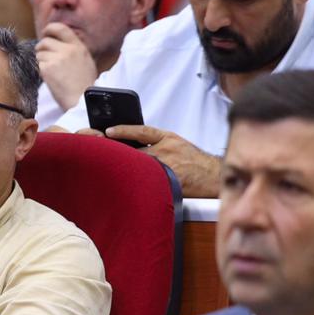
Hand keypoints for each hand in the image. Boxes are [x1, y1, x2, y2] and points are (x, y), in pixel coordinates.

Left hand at [34, 22, 98, 109]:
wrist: (82, 100)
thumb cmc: (86, 84)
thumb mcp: (86, 61)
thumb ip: (74, 50)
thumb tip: (59, 44)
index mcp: (78, 46)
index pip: (60, 28)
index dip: (49, 29)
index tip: (45, 33)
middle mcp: (67, 49)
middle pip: (45, 41)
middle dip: (41, 48)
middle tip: (44, 56)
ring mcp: (56, 59)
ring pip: (39, 53)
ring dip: (41, 60)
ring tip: (50, 70)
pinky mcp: (47, 69)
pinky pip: (38, 64)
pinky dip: (41, 70)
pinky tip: (50, 77)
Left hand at [104, 125, 222, 196]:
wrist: (213, 175)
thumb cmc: (194, 160)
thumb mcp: (176, 143)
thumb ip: (156, 142)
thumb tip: (130, 145)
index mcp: (168, 138)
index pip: (141, 131)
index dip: (123, 130)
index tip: (108, 131)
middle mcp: (166, 150)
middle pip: (135, 150)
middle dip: (117, 153)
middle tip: (100, 153)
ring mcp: (167, 166)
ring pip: (138, 166)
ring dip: (123, 168)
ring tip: (106, 170)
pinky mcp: (169, 182)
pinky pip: (147, 181)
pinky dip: (135, 182)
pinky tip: (124, 184)